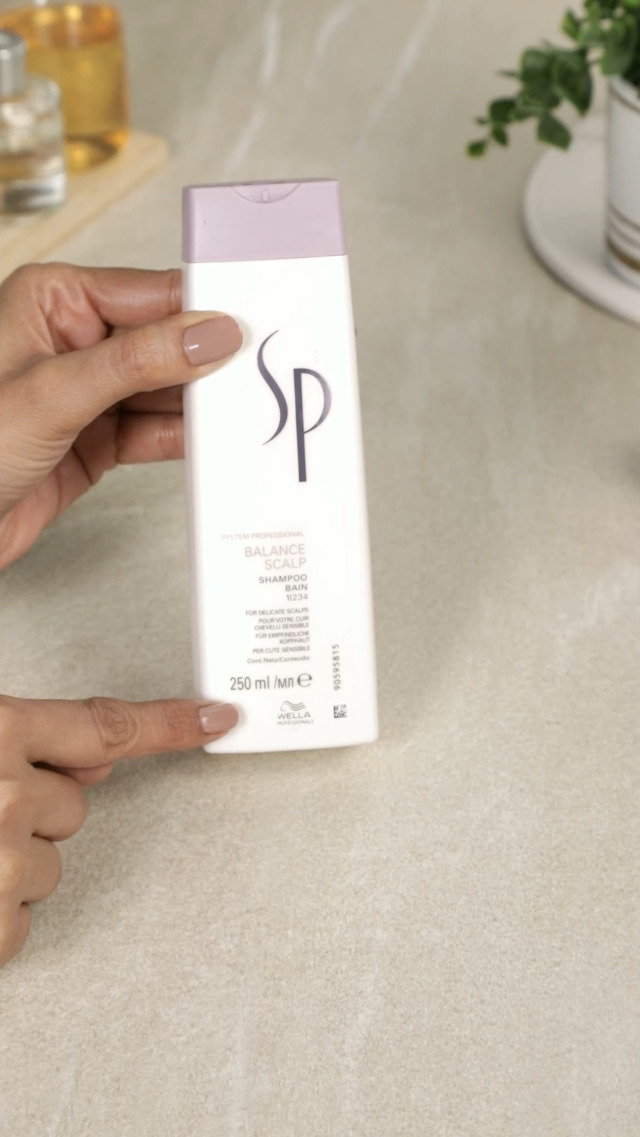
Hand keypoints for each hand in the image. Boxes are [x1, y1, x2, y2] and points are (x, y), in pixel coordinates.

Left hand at [0, 262, 241, 568]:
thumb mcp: (53, 394)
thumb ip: (137, 362)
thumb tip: (209, 334)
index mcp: (54, 300)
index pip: (150, 294)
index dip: (205, 312)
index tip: (257, 327)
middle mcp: (74, 340)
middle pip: (166, 342)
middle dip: (211, 363)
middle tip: (266, 376)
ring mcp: (88, 392)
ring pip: (165, 390)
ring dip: (203, 406)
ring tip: (249, 414)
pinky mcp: (96, 440)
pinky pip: (154, 432)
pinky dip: (186, 440)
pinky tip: (216, 444)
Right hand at [0, 693, 237, 966]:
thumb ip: (29, 743)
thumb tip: (98, 760)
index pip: (108, 725)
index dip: (168, 725)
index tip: (217, 719)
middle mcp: (9, 791)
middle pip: (74, 807)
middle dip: (34, 815)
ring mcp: (2, 859)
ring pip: (50, 868)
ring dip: (9, 868)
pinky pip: (22, 924)